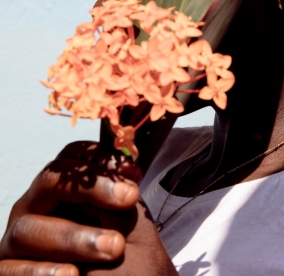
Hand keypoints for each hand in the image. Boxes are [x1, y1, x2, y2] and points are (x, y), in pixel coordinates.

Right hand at [0, 141, 141, 274]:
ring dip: (73, 237)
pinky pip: (11, 269)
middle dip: (91, 188)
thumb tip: (121, 172)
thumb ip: (123, 200)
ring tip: (114, 247)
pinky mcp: (9, 272)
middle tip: (128, 198)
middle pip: (49, 180)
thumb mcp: (132, 230)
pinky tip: (71, 275)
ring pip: (30, 227)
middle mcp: (39, 209)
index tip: (133, 172)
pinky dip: (41, 272)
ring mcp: (19, 241)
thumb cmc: (129, 268)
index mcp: (66, 193)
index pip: (72, 158)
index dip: (101, 159)